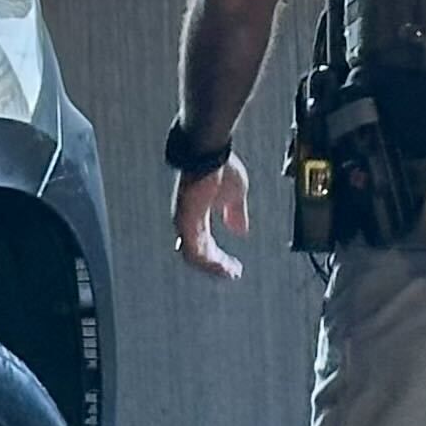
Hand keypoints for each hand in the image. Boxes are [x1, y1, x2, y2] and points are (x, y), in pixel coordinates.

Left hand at [171, 154, 251, 280]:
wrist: (210, 151)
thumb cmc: (220, 167)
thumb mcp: (235, 195)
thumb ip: (236, 214)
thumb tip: (241, 230)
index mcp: (198, 215)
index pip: (205, 245)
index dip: (219, 258)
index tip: (233, 267)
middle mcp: (188, 221)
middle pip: (199, 254)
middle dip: (217, 267)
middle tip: (232, 274)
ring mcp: (184, 222)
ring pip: (194, 257)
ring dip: (213, 267)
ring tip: (229, 272)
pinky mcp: (186, 221)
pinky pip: (193, 250)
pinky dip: (207, 261)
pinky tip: (221, 265)